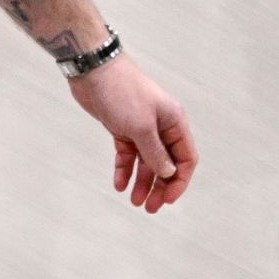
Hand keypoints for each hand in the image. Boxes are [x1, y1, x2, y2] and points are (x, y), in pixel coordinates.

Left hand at [67, 55, 195, 212]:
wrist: (92, 70)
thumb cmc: (121, 92)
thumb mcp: (141, 127)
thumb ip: (156, 152)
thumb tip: (168, 173)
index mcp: (174, 122)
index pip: (186, 159)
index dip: (180, 182)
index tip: (168, 200)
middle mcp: (161, 126)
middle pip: (166, 164)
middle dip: (160, 187)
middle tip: (149, 208)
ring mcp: (141, 127)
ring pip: (146, 162)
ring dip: (142, 182)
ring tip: (134, 201)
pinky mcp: (121, 127)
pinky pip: (127, 154)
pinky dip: (124, 169)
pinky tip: (119, 184)